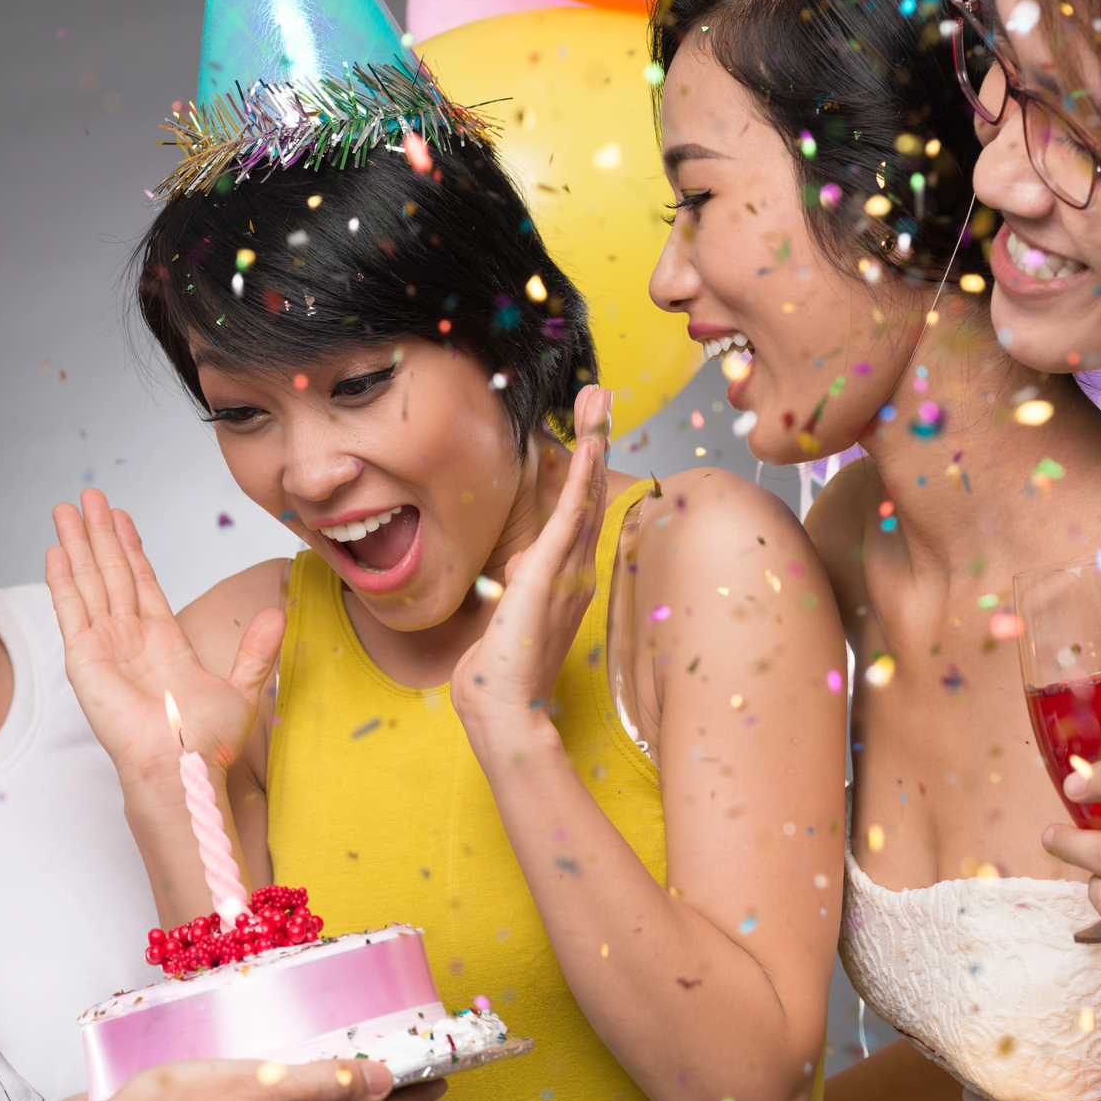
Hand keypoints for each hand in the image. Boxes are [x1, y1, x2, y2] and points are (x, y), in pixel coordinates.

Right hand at [47, 489, 282, 780]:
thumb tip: (278, 613)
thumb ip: (258, 650)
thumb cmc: (206, 742)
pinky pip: (72, 611)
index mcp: (163, 642)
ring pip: (90, 582)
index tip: (121, 517)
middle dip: (100, 533)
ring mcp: (105, 647)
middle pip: (111, 572)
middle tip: (89, 496)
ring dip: (78, 544)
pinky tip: (55, 551)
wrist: (181, 767)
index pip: (143, 581)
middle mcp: (130, 639)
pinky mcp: (85, 659)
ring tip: (66, 508)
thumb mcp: (242, 687)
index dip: (131, 548)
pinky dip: (63, 580)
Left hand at [450, 385, 610, 739]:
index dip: (586, 467)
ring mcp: (568, 568)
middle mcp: (576, 569)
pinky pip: (572, 512)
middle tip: (600, 394)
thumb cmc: (499, 671)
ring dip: (593, 442)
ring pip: (586, 492)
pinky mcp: (551, 570)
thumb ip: (519, 587)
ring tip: (598, 399)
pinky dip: (582, 474)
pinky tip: (589, 442)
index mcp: (566, 578)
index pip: (579, 512)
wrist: (500, 706)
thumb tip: (518, 567)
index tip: (589, 429)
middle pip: (591, 491)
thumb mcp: (508, 617)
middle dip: (596, 439)